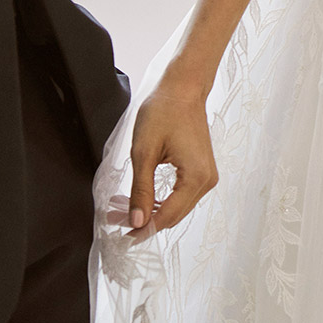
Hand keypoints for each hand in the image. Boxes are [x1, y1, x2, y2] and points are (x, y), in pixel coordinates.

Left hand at [126, 69, 217, 238]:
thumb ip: (141, 190)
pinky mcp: (202, 171)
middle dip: (145, 221)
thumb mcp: (144, 152)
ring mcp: (207, 176)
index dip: (142, 228)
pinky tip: (142, 199)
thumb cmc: (163, 112)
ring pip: (177, 208)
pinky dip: (162, 201)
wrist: (183, 88)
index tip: (119, 234)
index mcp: (196, 177)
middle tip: (115, 219)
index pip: (166, 216)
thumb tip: (137, 223)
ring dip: (152, 212)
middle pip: (174, 216)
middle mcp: (207, 181)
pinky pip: (182, 196)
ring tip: (123, 209)